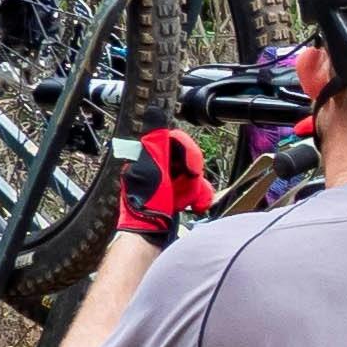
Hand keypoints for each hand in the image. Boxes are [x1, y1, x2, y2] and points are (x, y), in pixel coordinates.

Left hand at [118, 127, 217, 245]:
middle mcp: (158, 165)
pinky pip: (196, 189)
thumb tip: (155, 112)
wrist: (149, 234)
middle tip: (188, 187)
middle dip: (193, 176)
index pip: (176, 140)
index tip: (191, 167)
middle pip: (189, 159)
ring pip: (195, 175)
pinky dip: (200, 198)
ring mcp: (168, 181)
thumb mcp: (151, 169)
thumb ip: (156, 143)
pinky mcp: (176, 194)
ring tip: (191, 202)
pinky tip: (196, 206)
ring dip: (197, 189)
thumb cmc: (146, 205)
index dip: (188, 152)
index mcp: (149, 155)